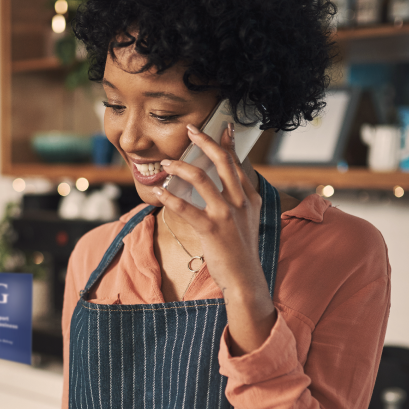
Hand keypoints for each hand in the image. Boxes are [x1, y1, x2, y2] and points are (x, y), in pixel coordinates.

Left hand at [153, 124, 275, 354]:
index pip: (237, 163)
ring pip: (201, 178)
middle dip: (204, 142)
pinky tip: (158, 193)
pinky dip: (168, 197)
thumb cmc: (241, 253)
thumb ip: (239, 203)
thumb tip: (226, 190)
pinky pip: (185, 207)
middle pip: (222, 161)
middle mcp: (241, 201)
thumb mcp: (247, 223)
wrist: (245, 279)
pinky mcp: (211, 228)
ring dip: (180, 167)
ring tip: (165, 164)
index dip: (226, 144)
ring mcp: (226, 214)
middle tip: (190, 130)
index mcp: (251, 198)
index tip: (218, 128)